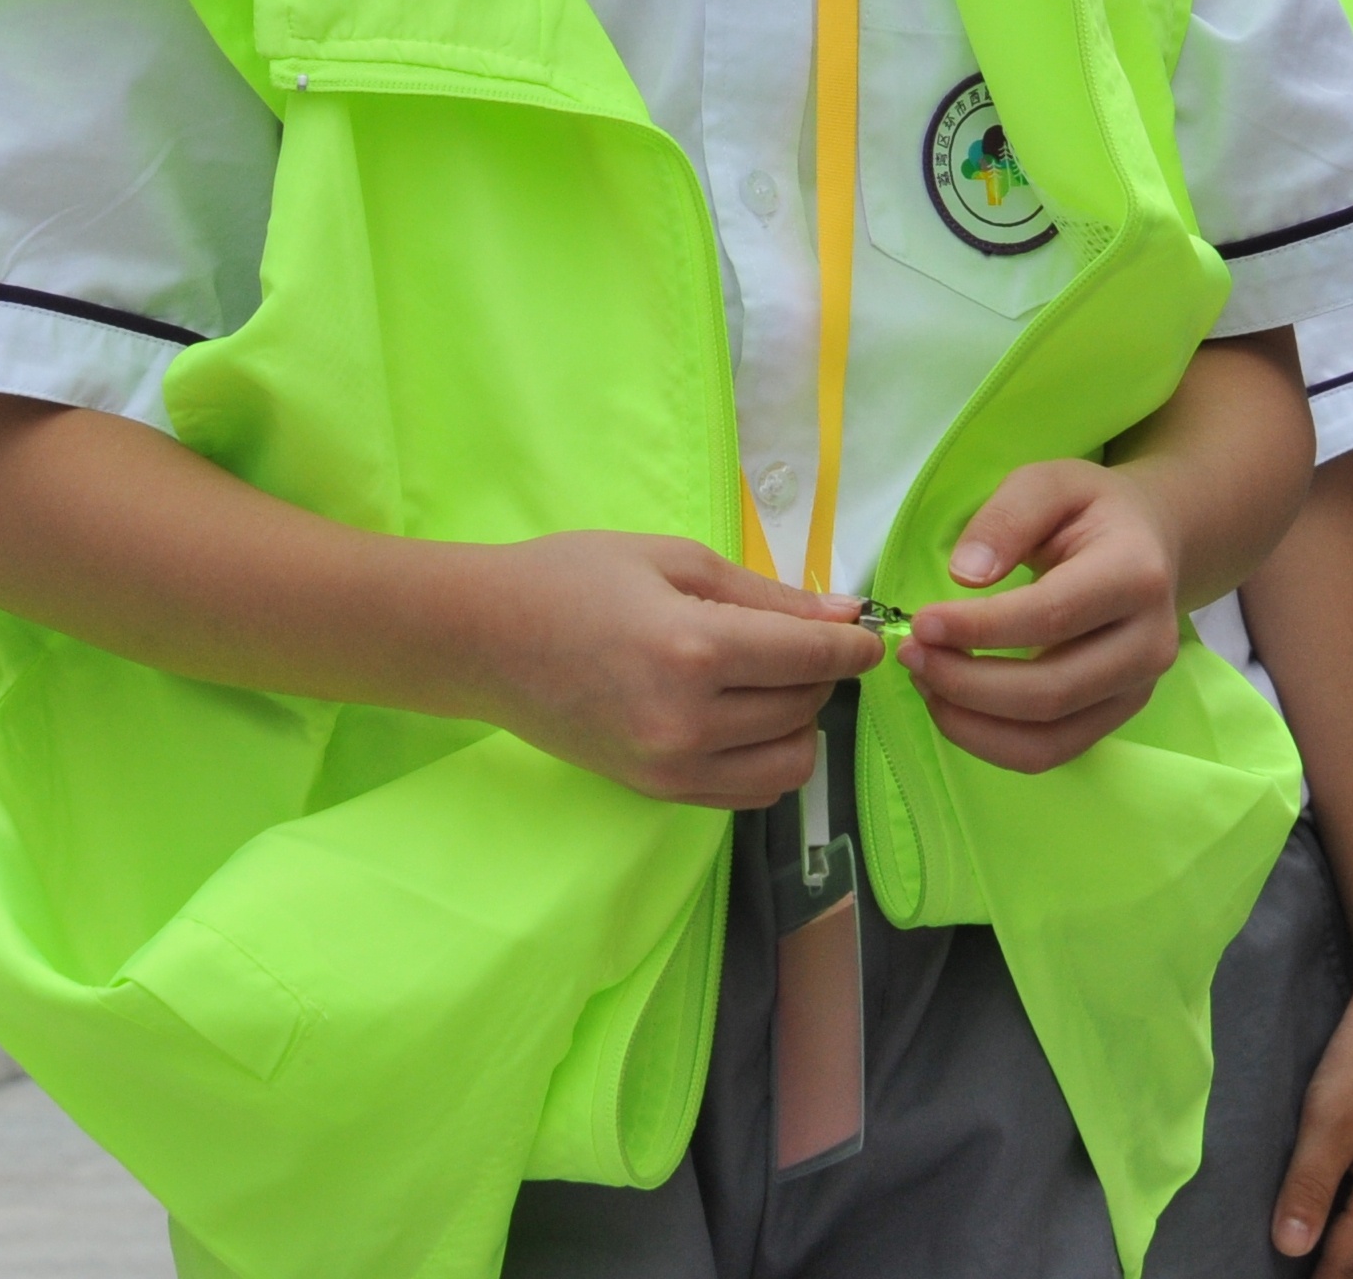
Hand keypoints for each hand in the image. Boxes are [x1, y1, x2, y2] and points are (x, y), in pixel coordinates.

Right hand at [467, 532, 879, 810]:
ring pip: (788, 764)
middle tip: (803, 639)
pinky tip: (746, 720)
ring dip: (800, 722)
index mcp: (692, 650)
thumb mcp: (670, 560)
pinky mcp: (656, 791)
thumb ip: (764, 593)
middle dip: (822, 674)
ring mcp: (670, 767)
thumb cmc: (571, 579)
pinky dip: (767, 758)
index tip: (869, 633)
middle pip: (804, 708)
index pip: (809, 660)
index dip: (853, 647)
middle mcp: (688, 722)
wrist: (484, 640)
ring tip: (773, 684)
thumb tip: (841, 615)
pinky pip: (748, 791)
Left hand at [896, 460, 1184, 774]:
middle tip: (911, 655)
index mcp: (1135, 574)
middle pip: (1049, 691)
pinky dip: (990, 741)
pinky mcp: (1118, 716)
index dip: (979, 628)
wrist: (1150, 543)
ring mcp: (1137, 689)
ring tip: (925, 680)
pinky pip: (1050, 751)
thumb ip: (1006, 518)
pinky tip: (952, 705)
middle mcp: (1149, 642)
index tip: (921, 623)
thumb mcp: (1049, 482)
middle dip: (965, 683)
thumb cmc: (1091, 510)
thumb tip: (965, 576)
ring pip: (1047, 737)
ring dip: (971, 721)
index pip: (1050, 616)